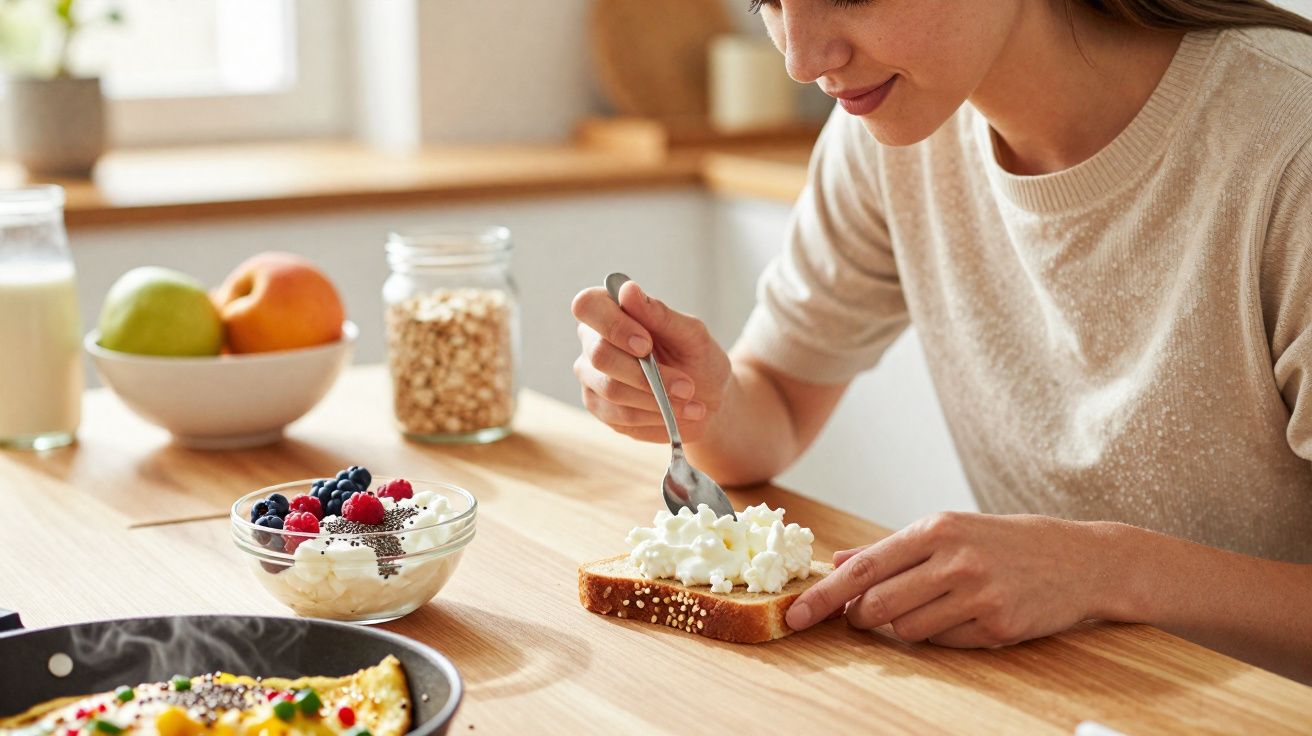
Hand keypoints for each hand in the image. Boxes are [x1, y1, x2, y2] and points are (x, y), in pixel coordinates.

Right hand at [571, 280, 731, 442]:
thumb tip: (627, 289)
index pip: (587, 305)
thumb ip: (660, 314)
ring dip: (657, 398)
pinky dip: (655, 416)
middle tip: (687, 385)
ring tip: (691, 401)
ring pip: (611, 390)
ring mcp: (592, 378)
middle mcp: (593, 343)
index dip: (613, 324)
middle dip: (647, 373)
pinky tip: (678, 414)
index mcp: (611, 311)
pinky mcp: (600, 409)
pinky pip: (621, 416)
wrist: (709, 401)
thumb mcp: (692, 335)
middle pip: (600, 355)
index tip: (647, 344)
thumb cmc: (699, 359)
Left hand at [786, 512, 1121, 646]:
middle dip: (861, 617)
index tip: (795, 615)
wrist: (1082, 559)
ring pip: (908, 630)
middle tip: (863, 615)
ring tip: (933, 605)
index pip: (864, 569)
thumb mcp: (949, 530)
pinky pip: (945, 644)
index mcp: (936, 529)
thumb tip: (840, 560)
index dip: (824, 596)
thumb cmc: (1007, 542)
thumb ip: (891, 548)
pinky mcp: (998, 627)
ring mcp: (978, 595)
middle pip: (877, 606)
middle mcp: (955, 560)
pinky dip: (944, 635)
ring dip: (906, 626)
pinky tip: (966, 615)